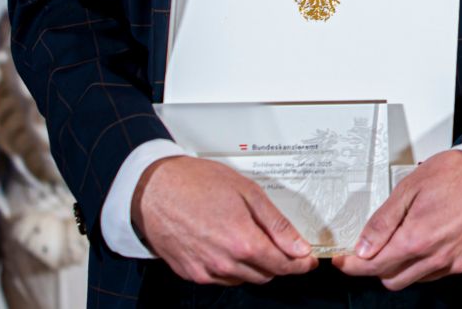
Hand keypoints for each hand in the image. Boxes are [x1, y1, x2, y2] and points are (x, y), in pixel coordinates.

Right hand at [133, 155, 317, 284]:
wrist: (154, 188)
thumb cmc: (196, 183)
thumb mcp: (247, 192)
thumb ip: (276, 223)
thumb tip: (298, 245)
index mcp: (242, 241)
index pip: (283, 265)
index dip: (300, 264)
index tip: (307, 260)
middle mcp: (224, 262)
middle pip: (265, 275)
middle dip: (278, 261)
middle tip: (279, 242)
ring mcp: (206, 270)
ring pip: (244, 279)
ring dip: (254, 265)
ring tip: (247, 236)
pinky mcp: (191, 273)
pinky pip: (221, 278)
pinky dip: (232, 267)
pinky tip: (227, 244)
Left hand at [331, 149, 461, 288]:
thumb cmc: (460, 174)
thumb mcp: (411, 186)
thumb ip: (384, 220)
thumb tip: (362, 247)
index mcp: (417, 238)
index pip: (373, 266)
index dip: (352, 266)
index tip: (344, 261)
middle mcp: (435, 258)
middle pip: (392, 279)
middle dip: (378, 266)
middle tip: (376, 245)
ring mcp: (454, 263)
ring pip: (416, 278)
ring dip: (404, 265)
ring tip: (409, 235)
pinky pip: (439, 272)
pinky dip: (428, 261)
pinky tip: (433, 237)